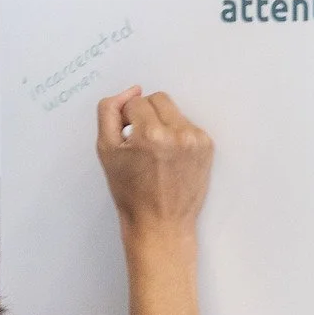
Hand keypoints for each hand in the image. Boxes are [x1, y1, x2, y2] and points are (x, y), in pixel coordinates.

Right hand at [96, 86, 212, 235]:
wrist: (160, 223)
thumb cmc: (132, 194)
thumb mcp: (106, 151)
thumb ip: (109, 112)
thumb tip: (131, 91)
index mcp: (150, 134)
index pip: (136, 102)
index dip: (127, 119)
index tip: (127, 140)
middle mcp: (177, 134)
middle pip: (158, 99)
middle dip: (146, 115)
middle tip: (141, 143)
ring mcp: (195, 140)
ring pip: (174, 111)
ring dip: (163, 124)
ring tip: (157, 153)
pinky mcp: (207, 147)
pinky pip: (187, 125)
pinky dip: (177, 136)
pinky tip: (170, 158)